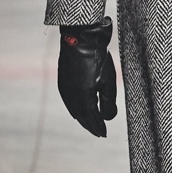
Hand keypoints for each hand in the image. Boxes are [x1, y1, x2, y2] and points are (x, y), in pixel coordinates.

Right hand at [57, 17, 116, 137]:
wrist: (79, 38)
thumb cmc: (96, 59)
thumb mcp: (108, 82)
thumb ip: (109, 104)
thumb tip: (108, 118)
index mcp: (83, 99)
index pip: (92, 119)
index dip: (98, 127)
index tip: (104, 134)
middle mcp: (71, 97)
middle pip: (81, 117)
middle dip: (90, 125)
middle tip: (98, 131)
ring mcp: (64, 88)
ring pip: (73, 109)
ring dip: (82, 117)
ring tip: (89, 121)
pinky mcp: (62, 80)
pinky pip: (68, 100)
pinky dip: (74, 107)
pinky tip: (78, 106)